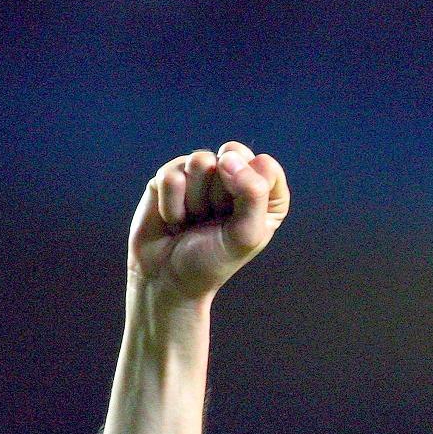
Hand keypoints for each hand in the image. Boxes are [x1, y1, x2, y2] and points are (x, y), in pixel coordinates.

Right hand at [127, 142, 290, 300]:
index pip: (266, 166)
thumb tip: (228, 157)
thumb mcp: (245, 234)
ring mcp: (202, 174)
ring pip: (200, 160)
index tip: (238, 219)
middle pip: (232, 156)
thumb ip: (252, 194)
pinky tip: (174, 219)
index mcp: (265, 194)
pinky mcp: (172, 175)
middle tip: (214, 220)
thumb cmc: (212, 260)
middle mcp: (235, 178)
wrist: (167, 277)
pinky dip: (172, 204)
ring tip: (194, 220)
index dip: (248, 192)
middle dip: (220, 193)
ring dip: (195, 200)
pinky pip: (171, 174)